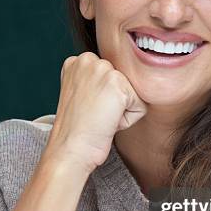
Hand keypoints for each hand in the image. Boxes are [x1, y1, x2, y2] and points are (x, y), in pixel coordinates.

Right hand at [44, 52, 146, 173]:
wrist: (70, 150)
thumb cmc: (77, 130)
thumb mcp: (82, 96)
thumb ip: (97, 82)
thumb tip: (121, 84)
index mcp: (78, 61)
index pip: (112, 77)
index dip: (104, 99)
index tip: (87, 110)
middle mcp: (89, 60)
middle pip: (125, 83)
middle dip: (114, 103)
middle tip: (94, 116)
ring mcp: (103, 70)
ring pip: (133, 94)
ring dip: (122, 111)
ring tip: (100, 119)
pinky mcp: (117, 85)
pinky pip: (140, 106)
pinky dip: (128, 120)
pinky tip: (108, 122)